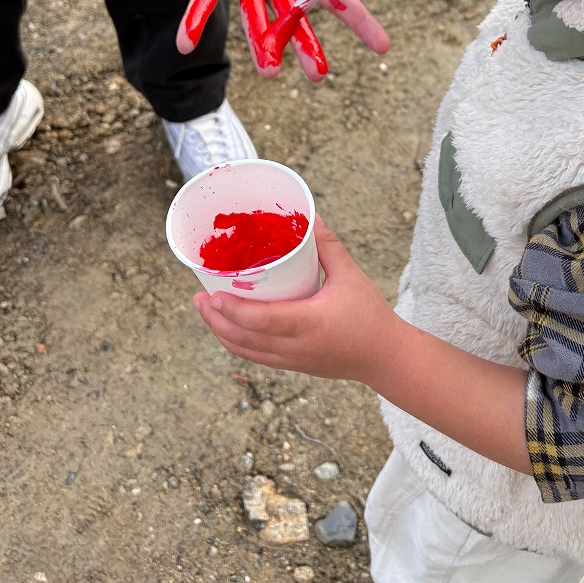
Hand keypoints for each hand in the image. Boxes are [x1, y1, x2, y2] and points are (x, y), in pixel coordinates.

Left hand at [177, 0, 396, 80]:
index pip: (339, 3)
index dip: (361, 24)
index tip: (383, 47)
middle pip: (295, 21)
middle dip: (304, 47)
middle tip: (317, 75)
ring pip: (255, 18)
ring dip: (261, 44)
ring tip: (269, 72)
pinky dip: (194, 20)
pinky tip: (186, 45)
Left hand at [193, 218, 399, 381]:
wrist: (386, 358)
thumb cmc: (370, 315)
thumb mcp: (350, 274)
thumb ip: (327, 246)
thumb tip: (310, 216)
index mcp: (307, 323)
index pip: (260, 321)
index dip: (231, 310)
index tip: (212, 295)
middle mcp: (294, 347)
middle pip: (242, 339)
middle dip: (215, 320)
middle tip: (197, 299)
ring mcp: (292, 360)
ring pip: (245, 351)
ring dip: (221, 333)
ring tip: (206, 311)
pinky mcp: (294, 366)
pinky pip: (257, 358)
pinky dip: (237, 344)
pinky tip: (230, 330)